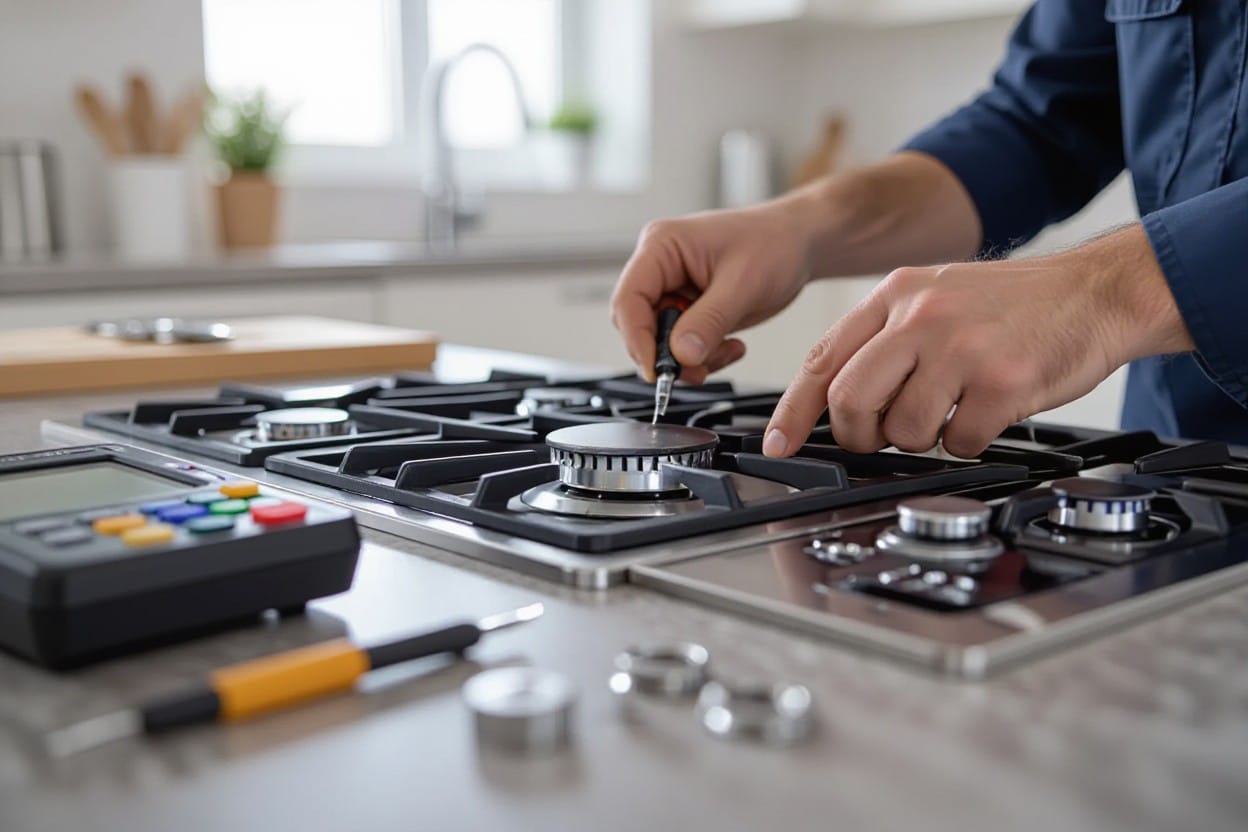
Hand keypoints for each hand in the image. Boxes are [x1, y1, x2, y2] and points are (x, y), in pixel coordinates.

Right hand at [610, 199, 819, 383]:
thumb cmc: (775, 243)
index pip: (629, 299)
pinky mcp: (689, 308)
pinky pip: (681, 344)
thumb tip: (681, 356)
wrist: (800, 242)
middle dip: (667, 354)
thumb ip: (709, 322)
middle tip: (698, 368)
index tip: (658, 371)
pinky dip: (703, 355)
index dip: (638, 339)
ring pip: (660, 340)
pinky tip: (731, 345)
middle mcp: (660, 267)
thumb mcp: (743, 285)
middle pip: (639, 324)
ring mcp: (673, 288)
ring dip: (689, 358)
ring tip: (726, 351)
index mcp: (661, 246)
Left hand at [762, 224, 1194, 458]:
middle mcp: (921, 316)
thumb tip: (836, 399)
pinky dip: (967, 442)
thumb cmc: (1012, 306)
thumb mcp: (934, 295)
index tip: (779, 444)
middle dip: (859, 435)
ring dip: (922, 440)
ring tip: (949, 413)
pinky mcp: (1002, 381)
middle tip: (881, 437)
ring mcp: (961, 348)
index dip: (793, 411)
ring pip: (904, 429)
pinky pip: (958, 443)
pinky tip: (984, 414)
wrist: (1095, 292)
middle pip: (850, 400)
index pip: (821, 359)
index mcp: (895, 294)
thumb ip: (883, 339)